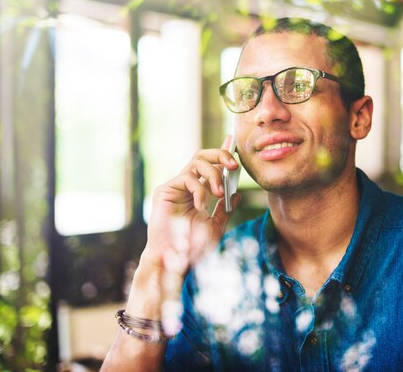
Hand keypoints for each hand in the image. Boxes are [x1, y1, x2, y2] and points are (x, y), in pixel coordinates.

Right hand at [142, 135, 240, 273]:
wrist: (175, 261)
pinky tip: (201, 206)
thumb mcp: (216, 226)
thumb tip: (238, 194)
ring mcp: (175, 187)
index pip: (211, 166)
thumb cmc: (192, 248)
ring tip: (219, 194)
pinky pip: (187, 178)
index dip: (222, 152)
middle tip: (234, 165)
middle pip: (203, 156)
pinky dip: (200, 190)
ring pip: (197, 162)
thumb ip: (225, 209)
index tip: (234, 141)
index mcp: (197, 192)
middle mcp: (185, 186)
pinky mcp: (164, 190)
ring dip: (214, 175)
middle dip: (221, 155)